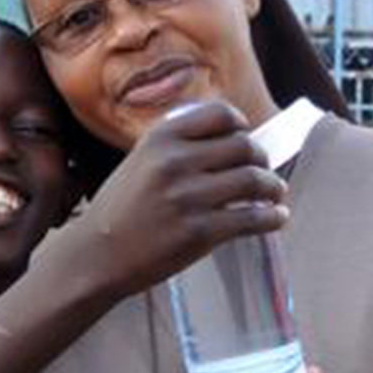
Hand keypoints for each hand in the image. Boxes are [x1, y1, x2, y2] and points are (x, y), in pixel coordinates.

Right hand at [63, 98, 288, 304]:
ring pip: (253, 180)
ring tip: (274, 194)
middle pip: (243, 146)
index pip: (220, 115)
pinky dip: (272, 217)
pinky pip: (252, 218)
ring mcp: (188, 198)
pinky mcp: (199, 232)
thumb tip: (230, 138)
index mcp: (160, 139)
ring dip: (272, 186)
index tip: (246, 137)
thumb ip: (176, 146)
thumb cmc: (119, 211)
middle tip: (263, 172)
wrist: (95, 257)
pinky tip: (277, 217)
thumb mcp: (138, 162)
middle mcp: (175, 162)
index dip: (241, 126)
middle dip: (261, 159)